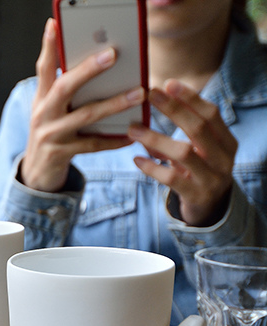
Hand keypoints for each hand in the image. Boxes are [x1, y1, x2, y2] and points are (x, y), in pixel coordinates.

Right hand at [21, 18, 145, 191]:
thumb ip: (66, 89)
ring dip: (114, 103)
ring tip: (139, 93)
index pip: (43, 68)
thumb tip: (94, 63)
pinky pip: (93, 144)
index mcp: (41, 98)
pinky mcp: (62, 153)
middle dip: (88, 69)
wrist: (36, 173)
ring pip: (85, 115)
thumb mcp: (51, 110)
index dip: (48, 46)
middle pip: (64, 87)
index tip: (55, 24)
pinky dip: (114, 140)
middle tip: (112, 54)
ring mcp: (51, 134)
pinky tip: (133, 134)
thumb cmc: (52, 134)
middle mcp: (43, 114)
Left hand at [128, 80, 235, 226]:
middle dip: (173, 109)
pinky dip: (152, 167)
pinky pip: (171, 178)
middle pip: (198, 128)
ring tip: (133, 129)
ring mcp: (211, 178)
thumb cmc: (198, 171)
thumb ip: (180, 133)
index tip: (168, 84)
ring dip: (155, 138)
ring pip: (183, 153)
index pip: (211, 114)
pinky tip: (136, 160)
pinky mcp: (196, 195)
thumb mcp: (196, 151)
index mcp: (226, 141)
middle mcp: (223, 158)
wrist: (209, 208)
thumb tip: (152, 107)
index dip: (189, 98)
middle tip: (149, 95)